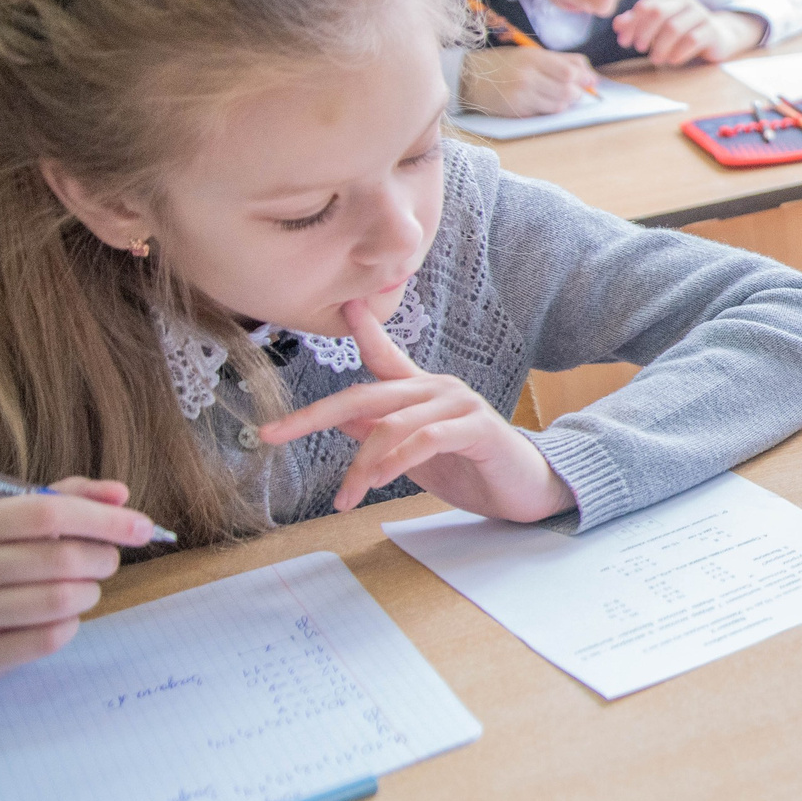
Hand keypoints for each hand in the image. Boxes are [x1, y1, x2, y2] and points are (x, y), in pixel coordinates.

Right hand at [0, 478, 159, 690]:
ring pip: (62, 600)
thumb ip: (60, 499)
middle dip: (103, 558)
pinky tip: (58, 616)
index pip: (49, 513)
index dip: (105, 519)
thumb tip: (119, 494)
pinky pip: (48, 639)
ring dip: (89, 592)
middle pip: (63, 559)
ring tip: (81, 587)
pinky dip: (69, 624)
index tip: (142, 527)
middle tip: (104, 560)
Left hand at [262, 300, 573, 520]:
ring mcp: (460, 405)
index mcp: (423, 391)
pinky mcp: (478, 428)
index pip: (385, 355)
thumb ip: (380, 433)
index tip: (343, 304)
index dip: (363, 330)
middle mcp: (439, 388)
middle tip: (274, 433)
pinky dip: (397, 460)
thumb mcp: (413, 454)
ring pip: (392, 424)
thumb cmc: (471, 470)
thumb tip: (341, 420)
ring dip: (361, 464)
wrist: (527, 492)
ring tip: (346, 496)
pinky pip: (427, 439)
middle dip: (315, 414)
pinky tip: (381, 481)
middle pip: (368, 394)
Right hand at [462, 45, 598, 116]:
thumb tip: (590, 75)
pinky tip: (542, 103)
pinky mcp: (517, 111)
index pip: (569, 71)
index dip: (584, 78)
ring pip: (559, 105)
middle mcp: (528, 76)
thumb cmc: (503, 64)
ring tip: (556, 96)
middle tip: (574, 91)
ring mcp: (522, 95)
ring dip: (564, 103)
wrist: (469, 78)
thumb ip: (561, 61)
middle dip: (577, 93)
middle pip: (568, 90)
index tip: (590, 81)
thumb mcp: (530, 54)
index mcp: (533, 58)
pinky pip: (544, 114)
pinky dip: (549, 110)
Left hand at [610, 0, 763, 66]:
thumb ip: (637, 23)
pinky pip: (692, 40)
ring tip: (655, 59)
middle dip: (644, 32)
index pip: (645, 6)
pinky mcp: (712, 31)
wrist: (718, 37)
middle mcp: (686, 2)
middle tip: (638, 49)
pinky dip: (678, 53)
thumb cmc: (682, 31)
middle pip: (658, 13)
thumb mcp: (658, 27)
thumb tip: (618, 24)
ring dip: (660, 46)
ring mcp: (701, 15)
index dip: (632, 24)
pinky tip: (672, 61)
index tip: (624, 41)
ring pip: (674, 28)